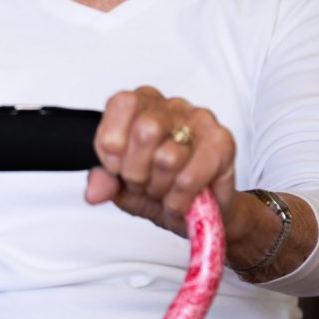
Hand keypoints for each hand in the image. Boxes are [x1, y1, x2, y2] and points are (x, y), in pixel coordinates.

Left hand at [87, 86, 237, 235]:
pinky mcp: (223, 144)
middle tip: (143, 183)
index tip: (116, 166)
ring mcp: (200, 121)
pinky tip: (178, 202)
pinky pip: (189, 179)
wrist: (195, 214)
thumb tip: (95, 190)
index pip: (122, 104)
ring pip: (168, 157)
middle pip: (145, 130)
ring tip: (164, 191)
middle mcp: (170, 107)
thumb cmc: (156, 189)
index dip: (114, 143)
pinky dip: (178, 200)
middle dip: (137, 172)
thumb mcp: (119, 187)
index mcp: (140, 105)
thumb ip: (104, 182)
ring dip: (159, 188)